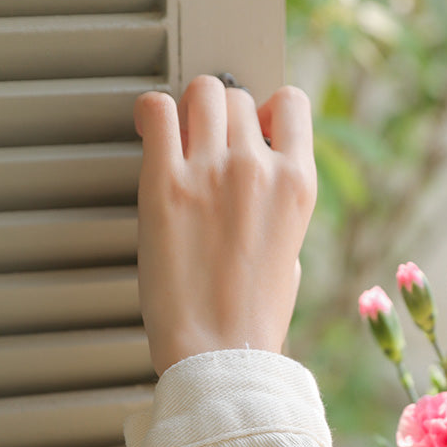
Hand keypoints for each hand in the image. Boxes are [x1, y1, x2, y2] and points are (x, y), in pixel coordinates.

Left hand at [133, 74, 316, 375]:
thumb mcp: (290, 255)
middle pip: (238, 97)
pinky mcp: (165, 183)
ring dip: (189, 110)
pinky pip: (157, 109)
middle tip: (202, 145)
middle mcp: (258, 167)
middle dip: (220, 117)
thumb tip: (256, 184)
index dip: (266, 112)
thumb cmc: (252, 319)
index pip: (292, 104)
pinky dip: (151, 112)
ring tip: (176, 137)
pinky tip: (148, 130)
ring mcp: (212, 170)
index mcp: (298, 185)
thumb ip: (277, 208)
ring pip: (202, 92)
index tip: (249, 131)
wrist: (219, 354)